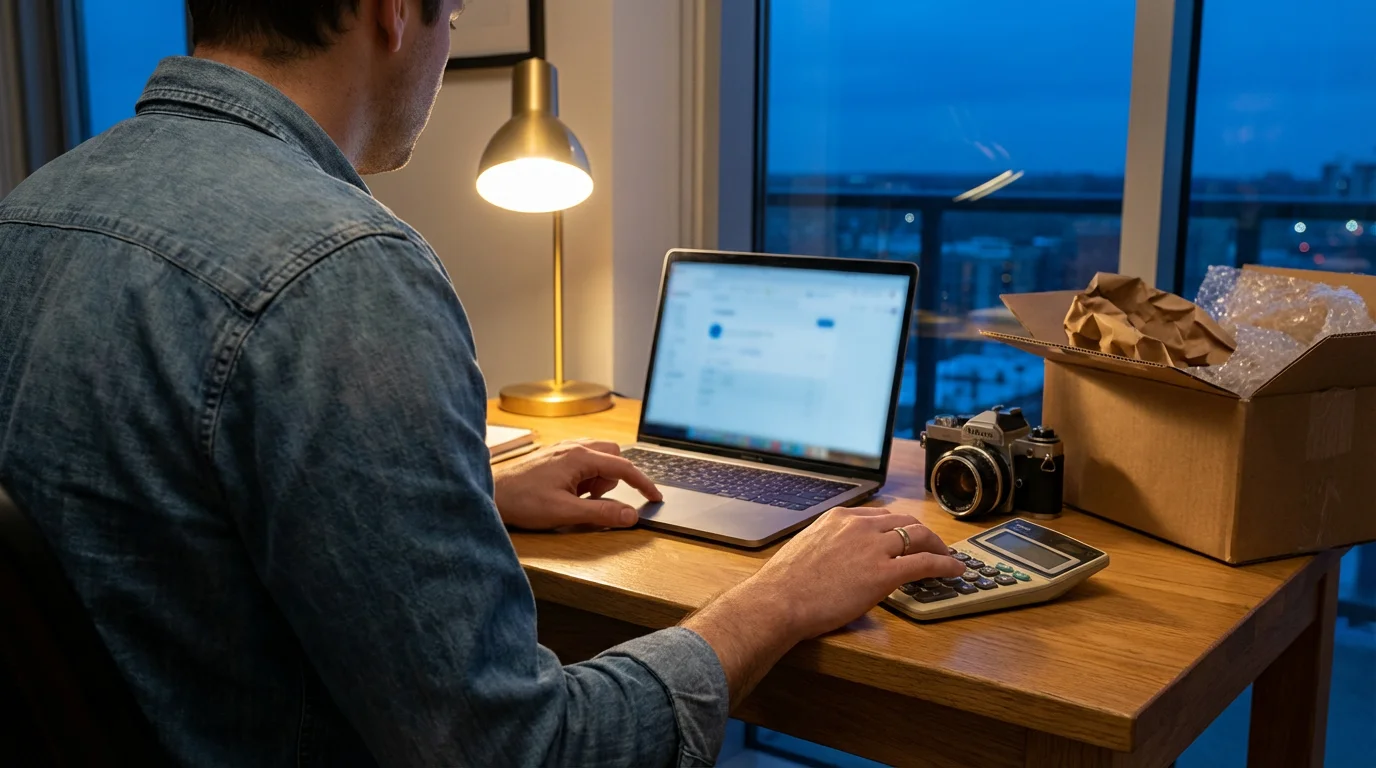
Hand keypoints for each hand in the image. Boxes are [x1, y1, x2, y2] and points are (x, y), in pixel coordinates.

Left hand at [491, 439, 662, 530]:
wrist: (491, 494)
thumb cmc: (523, 501)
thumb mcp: (565, 512)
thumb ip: (601, 513)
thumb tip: (631, 515)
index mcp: (580, 457)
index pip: (624, 466)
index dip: (643, 483)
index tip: (655, 497)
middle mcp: (574, 446)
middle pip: (613, 456)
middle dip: (613, 479)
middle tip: (595, 499)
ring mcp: (563, 449)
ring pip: (598, 458)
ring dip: (598, 479)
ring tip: (576, 498)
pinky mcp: (555, 456)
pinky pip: (583, 461)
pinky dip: (585, 477)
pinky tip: (567, 492)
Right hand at [681, 507, 962, 701]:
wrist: (779, 600)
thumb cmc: (784, 584)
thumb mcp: (807, 549)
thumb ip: (828, 546)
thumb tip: (837, 558)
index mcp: (839, 518)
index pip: (880, 516)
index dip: (898, 527)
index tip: (905, 536)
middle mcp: (859, 526)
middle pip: (904, 521)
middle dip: (923, 532)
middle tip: (933, 545)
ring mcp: (874, 548)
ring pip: (919, 536)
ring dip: (938, 545)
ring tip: (947, 556)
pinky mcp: (884, 573)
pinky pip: (924, 563)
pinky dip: (944, 564)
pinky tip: (954, 570)